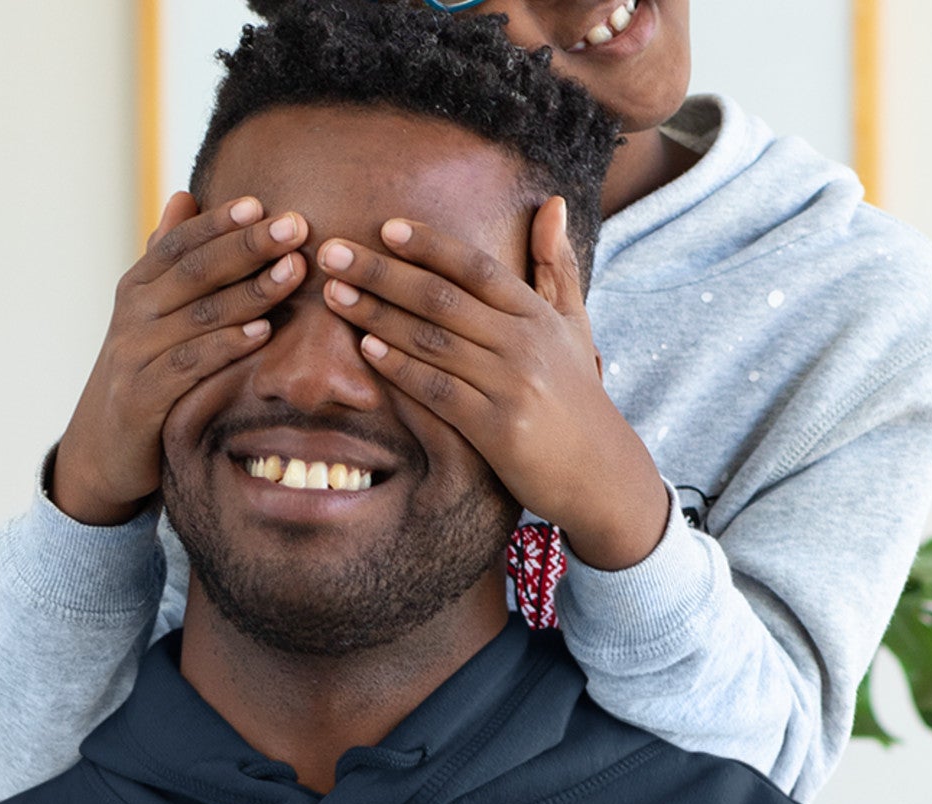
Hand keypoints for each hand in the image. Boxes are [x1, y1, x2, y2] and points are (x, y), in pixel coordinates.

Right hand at [51, 192, 310, 525]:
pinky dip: (226, 347)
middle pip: (194, 270)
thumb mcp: (151, 314)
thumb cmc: (143, 375)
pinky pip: (190, 366)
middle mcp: (133, 313)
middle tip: (296, 227)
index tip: (264, 204)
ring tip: (293, 271)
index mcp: (138, 287)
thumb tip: (184, 196)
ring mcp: (135, 354)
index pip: (181, 242)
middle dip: (248, 246)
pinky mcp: (143, 397)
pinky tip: (263, 333)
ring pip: (198, 315)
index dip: (221, 222)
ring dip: (250, 292)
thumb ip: (168, 260)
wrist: (104, 449)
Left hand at [315, 202, 672, 573]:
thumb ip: (557, 266)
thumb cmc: (577, 396)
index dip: (430, 245)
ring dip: (377, 316)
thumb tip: (552, 204)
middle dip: (381, 273)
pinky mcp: (497, 430)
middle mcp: (524, 344)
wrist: (600, 473)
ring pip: (433, 342)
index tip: (386, 228)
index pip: (476, 267)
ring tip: (335, 295)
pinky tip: (367, 350)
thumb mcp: (573, 326)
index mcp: (537, 314)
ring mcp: (510, 386)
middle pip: (442, 298)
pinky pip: (438, 393)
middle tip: (331, 253)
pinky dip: (401, 370)